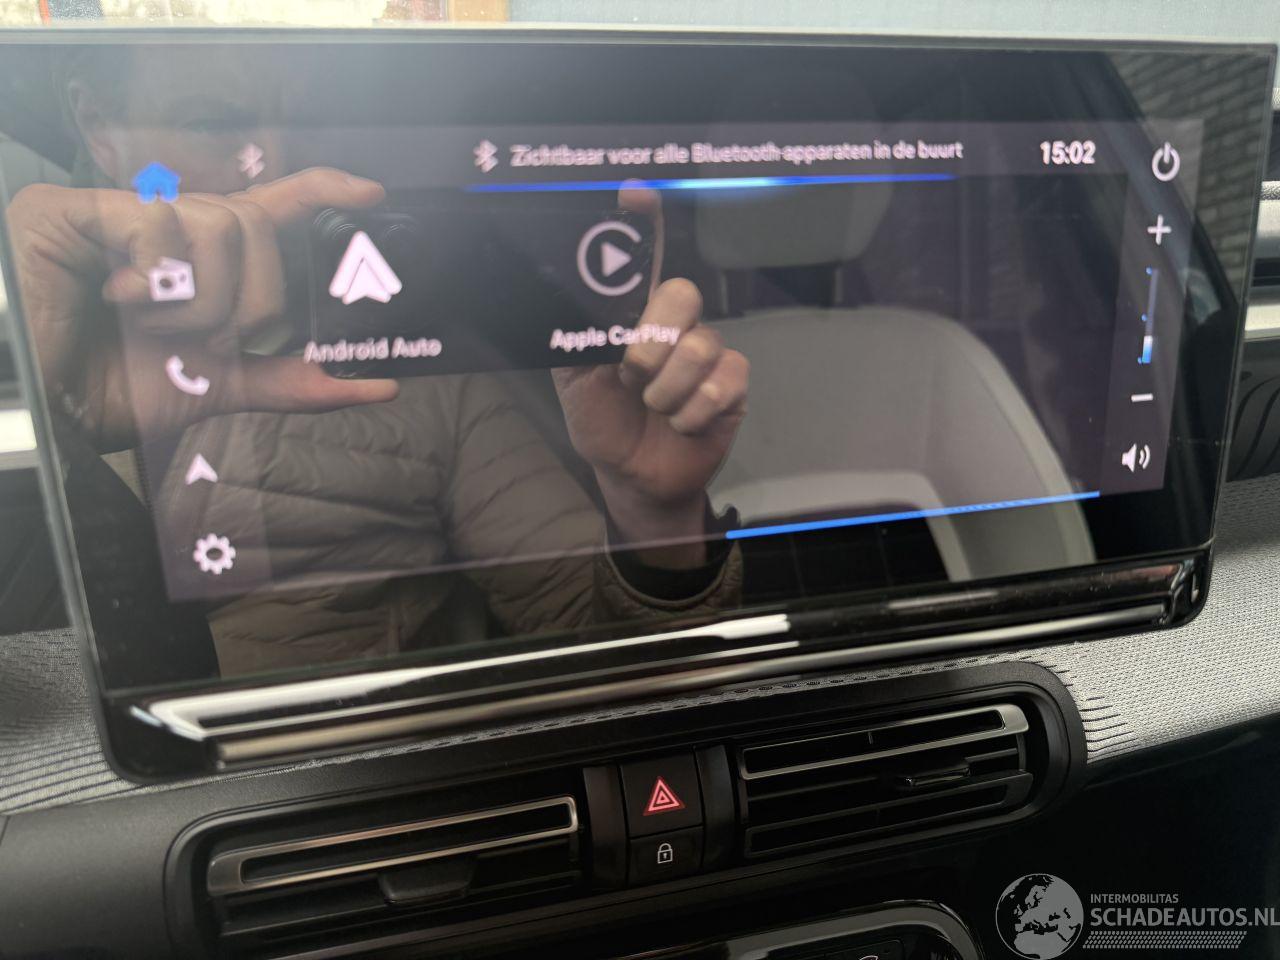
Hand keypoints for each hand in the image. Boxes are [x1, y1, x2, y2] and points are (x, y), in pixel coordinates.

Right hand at [7, 168, 397, 450]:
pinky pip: (158, 223)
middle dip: (253, 298)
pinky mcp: (72, 210)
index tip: (371, 195)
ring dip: (203, 299)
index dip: (319, 191)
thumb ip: (292, 379)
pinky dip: (156, 278)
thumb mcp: (219, 385)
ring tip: (154, 326)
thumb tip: (379, 386)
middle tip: (211, 339)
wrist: (44, 414)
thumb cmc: (114, 393)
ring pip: (219, 225)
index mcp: (196, 261)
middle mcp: (162, 229)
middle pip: (253, 225)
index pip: (267, 207)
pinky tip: (118, 299)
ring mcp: (116, 214)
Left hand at [553, 187, 748, 566]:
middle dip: (652, 342)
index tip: (635, 195)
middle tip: (633, 376)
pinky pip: (723, 381)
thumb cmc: (604, 423)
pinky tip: (682, 423)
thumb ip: (572, 338)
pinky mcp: (733, 384)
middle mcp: (674, 324)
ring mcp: (707, 351)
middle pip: (682, 293)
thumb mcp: (573, 381)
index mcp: (633, 315)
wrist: (634, 477)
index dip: (642, 224)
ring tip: (654, 409)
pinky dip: (693, 412)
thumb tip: (564, 298)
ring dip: (667, 391)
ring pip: (701, 347)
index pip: (642, 259)